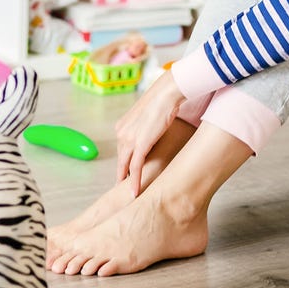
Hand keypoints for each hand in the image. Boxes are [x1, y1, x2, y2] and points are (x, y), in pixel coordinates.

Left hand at [115, 70, 185, 195]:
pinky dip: (135, 182)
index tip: (125, 176)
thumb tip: (153, 134)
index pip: (122, 150)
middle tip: (124, 190)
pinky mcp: (140, 144)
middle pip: (121, 160)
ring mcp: (129, 139)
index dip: (124, 164)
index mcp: (123, 126)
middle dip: (122, 176)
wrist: (167, 92)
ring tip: (130, 196)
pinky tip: (135, 193)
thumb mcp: (150, 116)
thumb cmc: (164, 100)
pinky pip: (135, 168)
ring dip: (127, 182)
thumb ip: (147, 127)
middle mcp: (122, 133)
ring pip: (125, 166)